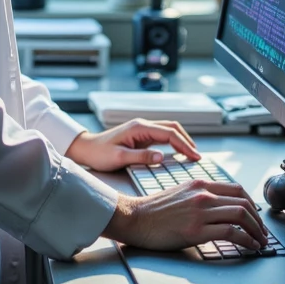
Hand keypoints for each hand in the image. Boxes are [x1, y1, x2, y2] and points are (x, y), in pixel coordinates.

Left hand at [65, 119, 199, 172]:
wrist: (87, 149)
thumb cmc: (100, 154)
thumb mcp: (119, 158)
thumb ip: (141, 157)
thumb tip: (161, 158)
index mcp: (139, 127)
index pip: (169, 133)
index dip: (184, 145)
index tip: (194, 156)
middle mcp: (142, 125)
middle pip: (172, 128)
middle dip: (186, 140)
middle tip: (197, 156)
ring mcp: (142, 130)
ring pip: (168, 130)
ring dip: (181, 140)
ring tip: (192, 154)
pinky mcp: (141, 136)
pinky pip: (162, 136)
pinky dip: (173, 142)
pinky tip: (178, 152)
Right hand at [103, 181, 268, 252]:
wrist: (136, 218)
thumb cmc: (155, 210)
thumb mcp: (181, 193)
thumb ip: (201, 196)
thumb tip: (221, 207)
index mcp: (200, 184)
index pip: (237, 190)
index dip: (253, 205)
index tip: (257, 217)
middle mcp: (203, 194)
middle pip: (244, 202)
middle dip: (259, 220)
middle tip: (263, 232)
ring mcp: (200, 212)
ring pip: (241, 215)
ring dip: (256, 231)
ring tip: (260, 241)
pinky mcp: (196, 230)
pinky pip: (231, 233)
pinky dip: (246, 240)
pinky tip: (250, 246)